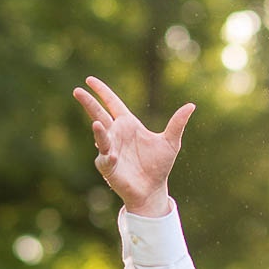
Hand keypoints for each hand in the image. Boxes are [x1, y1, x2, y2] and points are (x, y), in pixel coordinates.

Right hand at [72, 77, 194, 217]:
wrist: (153, 189)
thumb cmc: (159, 165)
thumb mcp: (171, 142)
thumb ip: (177, 124)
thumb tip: (191, 105)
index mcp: (128, 124)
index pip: (112, 104)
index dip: (102, 92)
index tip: (89, 80)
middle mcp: (116, 134)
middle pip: (99, 115)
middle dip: (88, 103)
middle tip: (77, 91)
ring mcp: (110, 150)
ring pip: (101, 137)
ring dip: (98, 132)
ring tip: (97, 124)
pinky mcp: (108, 166)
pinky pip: (105, 159)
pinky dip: (108, 157)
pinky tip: (113, 157)